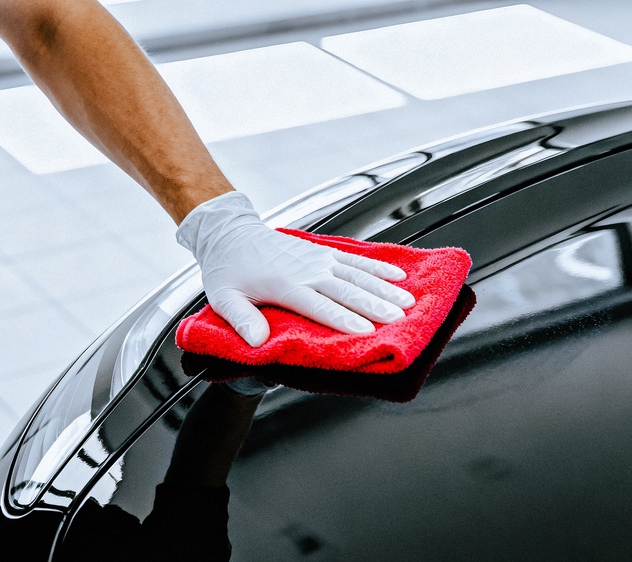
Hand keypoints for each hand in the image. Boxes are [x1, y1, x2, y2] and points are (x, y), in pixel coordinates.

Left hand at [177, 192, 415, 346]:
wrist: (231, 235)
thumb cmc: (228, 270)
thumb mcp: (224, 298)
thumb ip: (241, 320)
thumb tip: (257, 342)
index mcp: (286, 285)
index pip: (320, 306)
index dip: (344, 319)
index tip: (366, 330)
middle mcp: (308, 270)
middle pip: (347, 290)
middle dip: (375, 305)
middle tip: (398, 318)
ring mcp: (319, 259)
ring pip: (358, 275)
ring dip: (384, 288)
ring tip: (407, 301)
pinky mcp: (324, 252)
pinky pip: (356, 259)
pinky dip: (378, 266)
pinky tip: (398, 275)